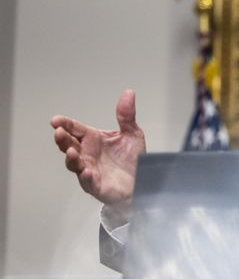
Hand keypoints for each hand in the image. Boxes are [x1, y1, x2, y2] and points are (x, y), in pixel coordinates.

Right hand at [51, 90, 145, 212]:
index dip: (65, 124)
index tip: (56, 120)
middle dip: (63, 139)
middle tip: (59, 132)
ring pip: (74, 164)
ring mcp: (89, 170)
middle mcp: (88, 154)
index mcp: (93, 139)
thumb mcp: (131, 133)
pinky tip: (87, 171)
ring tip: (71, 151)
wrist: (142, 181)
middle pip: (69, 145)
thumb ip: (126, 116)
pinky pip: (88, 182)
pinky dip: (86, 177)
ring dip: (71, 158)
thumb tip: (128, 93)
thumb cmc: (132, 159)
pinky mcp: (97, 185)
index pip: (75, 129)